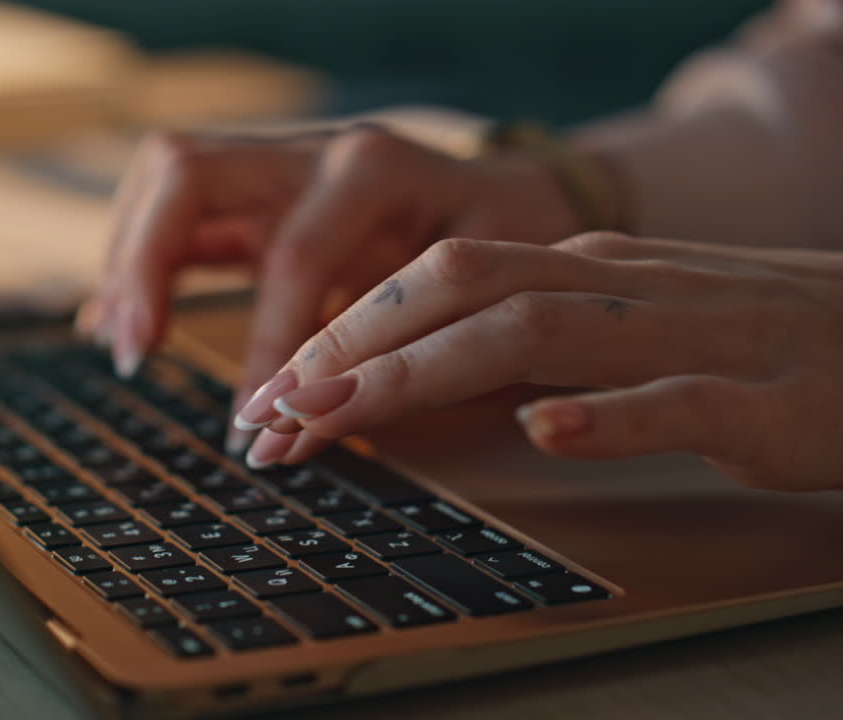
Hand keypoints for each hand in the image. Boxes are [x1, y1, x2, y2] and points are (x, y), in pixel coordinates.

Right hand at [79, 123, 582, 451]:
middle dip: (145, 263)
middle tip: (136, 353)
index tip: (254, 427)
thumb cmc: (508, 251)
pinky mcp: (257, 189)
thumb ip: (396, 355)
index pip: (292, 256)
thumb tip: (304, 434)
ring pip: (165, 176)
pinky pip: (173, 204)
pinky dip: (137, 255)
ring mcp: (279, 161)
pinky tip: (122, 315)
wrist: (519, 200)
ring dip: (128, 256)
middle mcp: (316, 152)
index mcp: (377, 172)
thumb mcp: (479, 298)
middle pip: (188, 173)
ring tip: (120, 339)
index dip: (264, 346)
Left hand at [239, 232, 842, 491]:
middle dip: (353, 345)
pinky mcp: (764, 396)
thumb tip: (408, 381)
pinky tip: (544, 428)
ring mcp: (690, 331)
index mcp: (580, 268)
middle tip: (272, 407)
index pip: (436, 282)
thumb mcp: (617, 328)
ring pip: (541, 330)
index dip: (342, 330)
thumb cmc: (744, 342)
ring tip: (346, 410)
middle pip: (461, 290)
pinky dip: (605, 413)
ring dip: (428, 371)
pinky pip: (676, 397)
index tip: (271, 390)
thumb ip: (523, 346)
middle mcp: (619, 283)